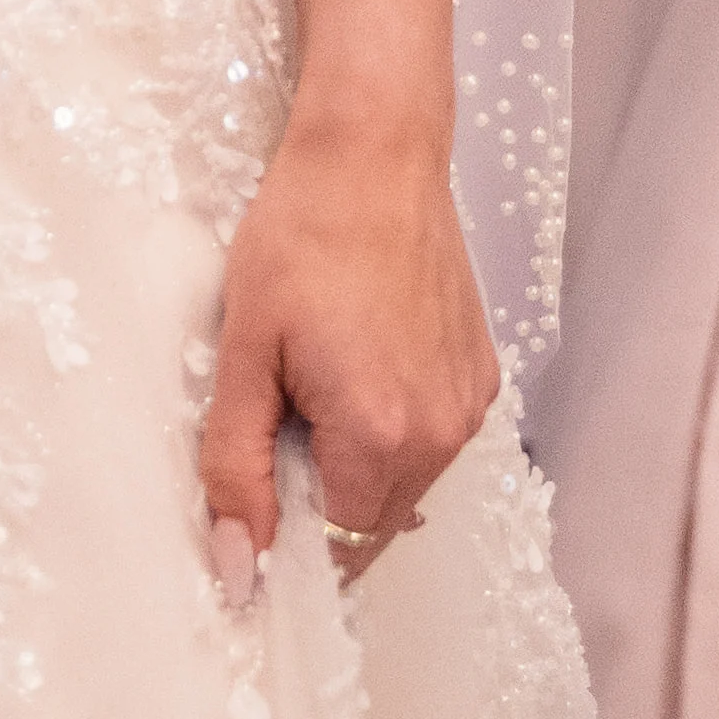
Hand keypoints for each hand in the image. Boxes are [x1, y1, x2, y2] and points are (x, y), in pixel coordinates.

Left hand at [196, 101, 496, 592]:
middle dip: (319, 501)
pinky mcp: (482, 376)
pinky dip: (392, 429)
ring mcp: (469, 406)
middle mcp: (442, 435)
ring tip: (316, 381)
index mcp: (381, 436)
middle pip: (372, 524)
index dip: (286, 540)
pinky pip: (431, 440)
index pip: (335, 551)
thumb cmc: (301, 235)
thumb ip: (236, 467)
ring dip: (356, 465)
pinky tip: (358, 362)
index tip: (253, 501)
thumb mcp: (245, 352)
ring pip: (404, 485)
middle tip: (278, 418)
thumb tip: (238, 566)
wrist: (376, 152)